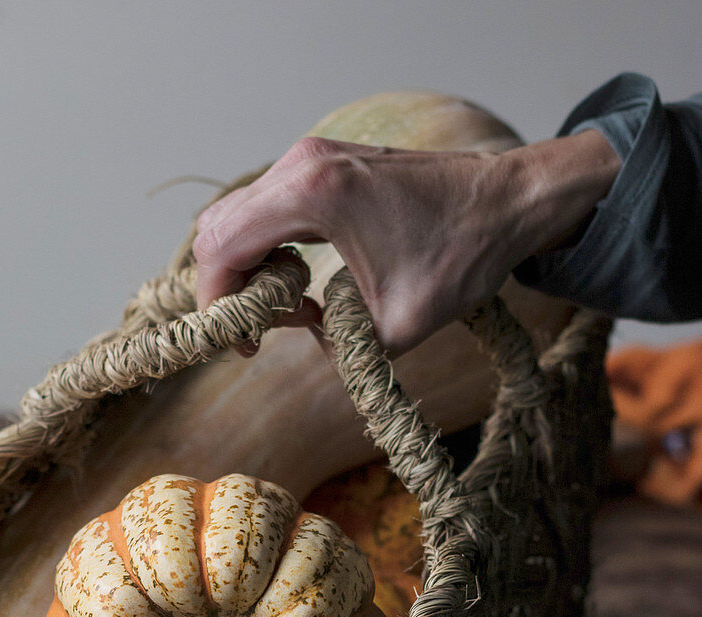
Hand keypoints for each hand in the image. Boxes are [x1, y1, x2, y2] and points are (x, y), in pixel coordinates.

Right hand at [193, 130, 619, 355]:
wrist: (509, 201)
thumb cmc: (461, 254)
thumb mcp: (396, 327)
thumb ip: (338, 346)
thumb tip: (311, 341)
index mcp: (313, 194)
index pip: (222, 247)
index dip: (218, 302)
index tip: (246, 342)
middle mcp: (303, 166)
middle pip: (220, 229)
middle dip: (231, 288)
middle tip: (268, 329)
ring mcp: (312, 159)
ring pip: (241, 218)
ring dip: (253, 270)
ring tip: (299, 309)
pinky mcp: (324, 165)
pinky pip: (270, 210)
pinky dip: (272, 250)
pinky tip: (308, 282)